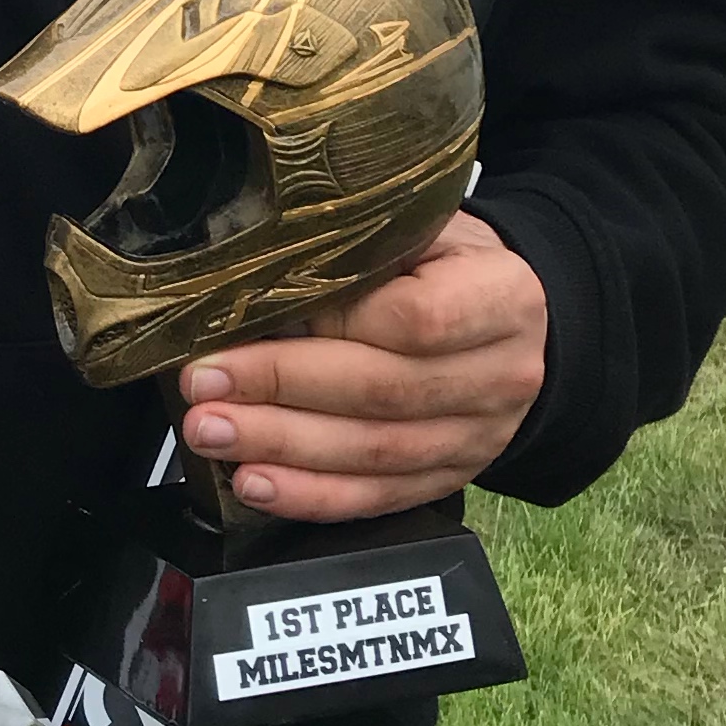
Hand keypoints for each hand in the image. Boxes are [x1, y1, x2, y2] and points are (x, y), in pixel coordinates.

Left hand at [174, 210, 546, 523]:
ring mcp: (478, 438)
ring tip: (212, 431)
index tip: (260, 312)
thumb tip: (267, 265)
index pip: (417, 320)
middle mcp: (500, 377)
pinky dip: (310, 496)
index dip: (335, 321)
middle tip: (205, 383)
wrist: (519, 326)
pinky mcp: (448, 480)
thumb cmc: (456, 265)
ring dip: (282, 447)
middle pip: (383, 392)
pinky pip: (375, 498)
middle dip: (281, 389)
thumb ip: (368, 243)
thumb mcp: (430, 227)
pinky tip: (255, 483)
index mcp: (502, 299)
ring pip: (373, 454)